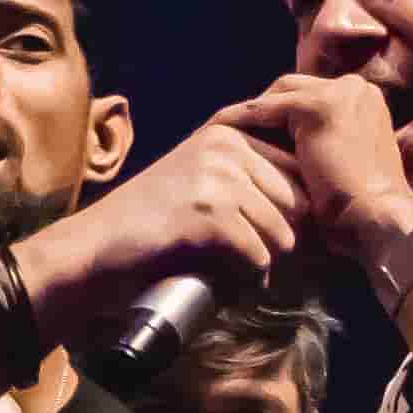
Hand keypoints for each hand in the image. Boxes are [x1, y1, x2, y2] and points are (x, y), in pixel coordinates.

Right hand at [25, 118, 302, 337]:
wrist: (94, 249)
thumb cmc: (152, 224)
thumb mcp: (202, 179)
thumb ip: (251, 177)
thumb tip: (318, 206)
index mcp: (231, 131)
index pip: (299, 174)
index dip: (298, 216)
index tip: (275, 241)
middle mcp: (227, 145)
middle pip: (297, 204)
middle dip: (285, 242)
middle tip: (254, 262)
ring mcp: (217, 177)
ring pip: (283, 234)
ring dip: (266, 263)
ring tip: (234, 270)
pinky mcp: (208, 214)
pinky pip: (259, 257)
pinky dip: (247, 279)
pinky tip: (225, 280)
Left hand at [217, 73, 412, 253]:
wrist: (378, 221)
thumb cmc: (362, 208)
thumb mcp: (343, 163)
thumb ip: (322, 143)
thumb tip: (280, 144)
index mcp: (366, 99)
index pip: (312, 94)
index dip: (282, 111)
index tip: (256, 132)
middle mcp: (356, 88)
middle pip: (294, 87)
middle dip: (264, 106)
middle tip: (232, 129)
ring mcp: (339, 94)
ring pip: (279, 94)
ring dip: (250, 111)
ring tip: (219, 130)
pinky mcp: (318, 107)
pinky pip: (266, 108)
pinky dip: (242, 120)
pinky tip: (219, 134)